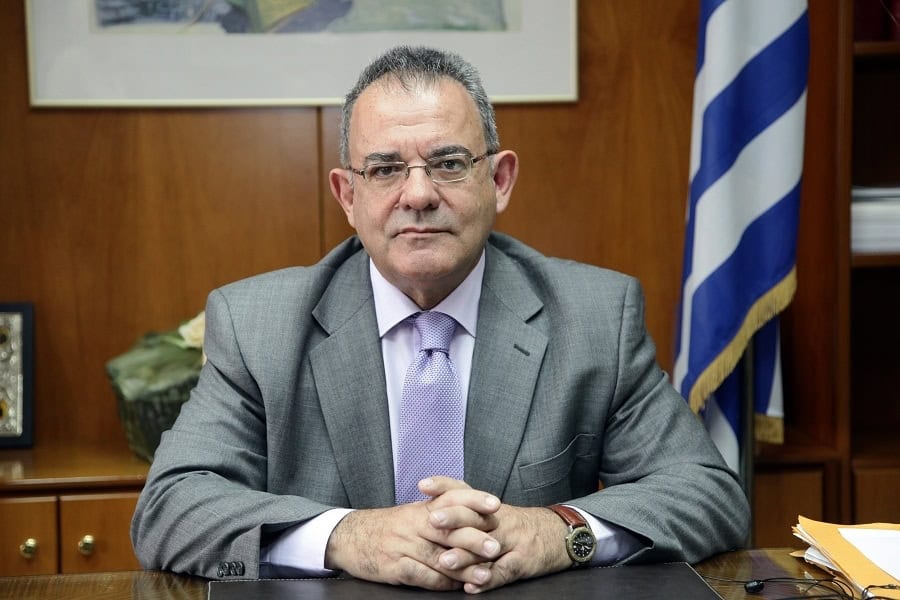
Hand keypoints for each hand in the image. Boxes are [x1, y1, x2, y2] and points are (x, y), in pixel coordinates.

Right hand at [324, 479, 502, 590]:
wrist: (348, 537)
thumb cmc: (388, 527)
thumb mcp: (412, 514)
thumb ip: (439, 513)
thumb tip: (474, 517)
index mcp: (420, 509)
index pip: (450, 497)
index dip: (473, 499)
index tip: (495, 504)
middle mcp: (413, 524)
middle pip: (448, 528)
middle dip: (474, 538)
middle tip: (495, 547)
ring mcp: (403, 545)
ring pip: (438, 555)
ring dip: (463, 568)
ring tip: (484, 575)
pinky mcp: (394, 566)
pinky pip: (421, 575)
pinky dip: (440, 582)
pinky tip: (455, 587)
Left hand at [421, 478, 572, 593]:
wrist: (558, 534)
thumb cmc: (518, 526)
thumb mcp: (494, 512)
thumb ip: (467, 510)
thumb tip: (430, 507)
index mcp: (489, 507)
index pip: (464, 491)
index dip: (444, 486)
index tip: (423, 485)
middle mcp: (499, 520)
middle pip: (474, 515)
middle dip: (452, 517)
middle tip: (432, 519)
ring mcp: (511, 541)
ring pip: (487, 546)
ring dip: (465, 555)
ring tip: (446, 561)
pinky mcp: (522, 563)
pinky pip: (504, 572)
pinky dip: (488, 581)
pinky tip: (472, 587)